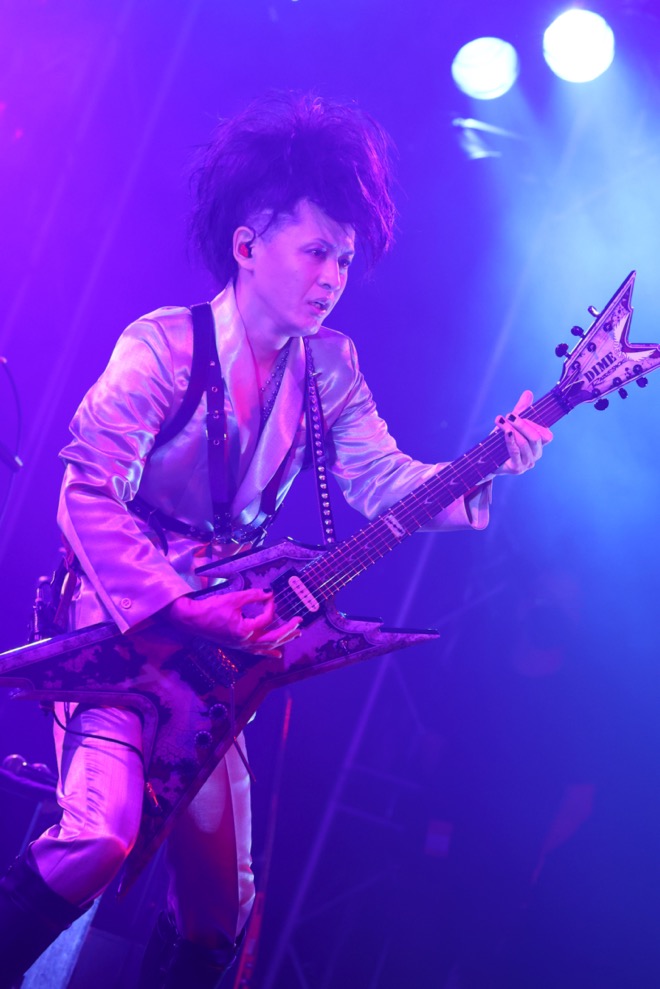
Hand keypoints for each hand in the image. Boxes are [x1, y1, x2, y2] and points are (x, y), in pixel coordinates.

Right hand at [164, 588, 301, 658]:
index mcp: (245, 631)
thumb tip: (269, 593)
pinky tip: (278, 654)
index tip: (269, 596)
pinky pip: (257, 651)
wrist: (193, 620)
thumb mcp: (233, 598)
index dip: (270, 606)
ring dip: (283, 640)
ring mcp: (242, 646)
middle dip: (288, 630)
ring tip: (296, 635)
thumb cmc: (211, 609)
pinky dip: (269, 652)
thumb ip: (253, 595)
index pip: (266, 619)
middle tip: (299, 621)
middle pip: (273, 638)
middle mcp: (245, 642)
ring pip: (268, 647)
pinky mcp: (238, 646)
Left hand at [494, 390, 552, 474]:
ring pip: (525, 443)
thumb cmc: (501, 442)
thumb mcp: (511, 425)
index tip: (520, 414)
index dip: (536, 425)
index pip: (546, 436)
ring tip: (502, 422)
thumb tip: (528, 392)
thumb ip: (521, 410)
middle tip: (510, 416)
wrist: (486, 461)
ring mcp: (527, 463)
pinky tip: (506, 432)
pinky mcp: (517, 468)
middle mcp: (535, 455)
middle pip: (536, 438)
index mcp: (538, 445)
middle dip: (523, 425)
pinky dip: (511, 440)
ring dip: (513, 430)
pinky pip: (516, 452)